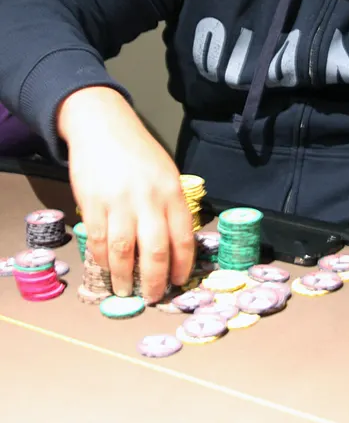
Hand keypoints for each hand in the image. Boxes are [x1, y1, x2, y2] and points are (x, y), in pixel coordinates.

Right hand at [58, 87, 194, 302]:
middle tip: (153, 297)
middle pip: (156, 251)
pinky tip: (106, 269)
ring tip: (126, 292)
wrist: (102, 125)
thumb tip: (174, 243)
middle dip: (156, 281)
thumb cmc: (137, 150)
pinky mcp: (93, 203)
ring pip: (124, 252)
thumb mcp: (165, 171)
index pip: (183, 237)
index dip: (182, 265)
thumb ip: (170, 203)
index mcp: (171, 191)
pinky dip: (102, 260)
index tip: (180, 282)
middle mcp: (148, 198)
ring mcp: (119, 202)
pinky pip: (98, 241)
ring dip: (125, 278)